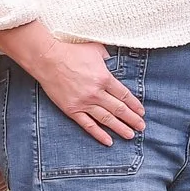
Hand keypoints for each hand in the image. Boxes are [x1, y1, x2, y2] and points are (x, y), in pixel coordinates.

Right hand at [0, 22, 145, 146]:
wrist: (47, 59)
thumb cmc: (71, 51)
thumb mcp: (94, 49)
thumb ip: (106, 56)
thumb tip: (110, 60)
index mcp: (104, 78)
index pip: (124, 95)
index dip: (135, 105)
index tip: (142, 112)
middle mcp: (96, 93)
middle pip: (119, 109)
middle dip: (132, 119)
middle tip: (141, 127)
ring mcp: (84, 103)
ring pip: (106, 119)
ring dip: (120, 128)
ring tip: (130, 135)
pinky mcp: (72, 109)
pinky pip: (88, 125)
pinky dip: (99, 134)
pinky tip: (108, 141)